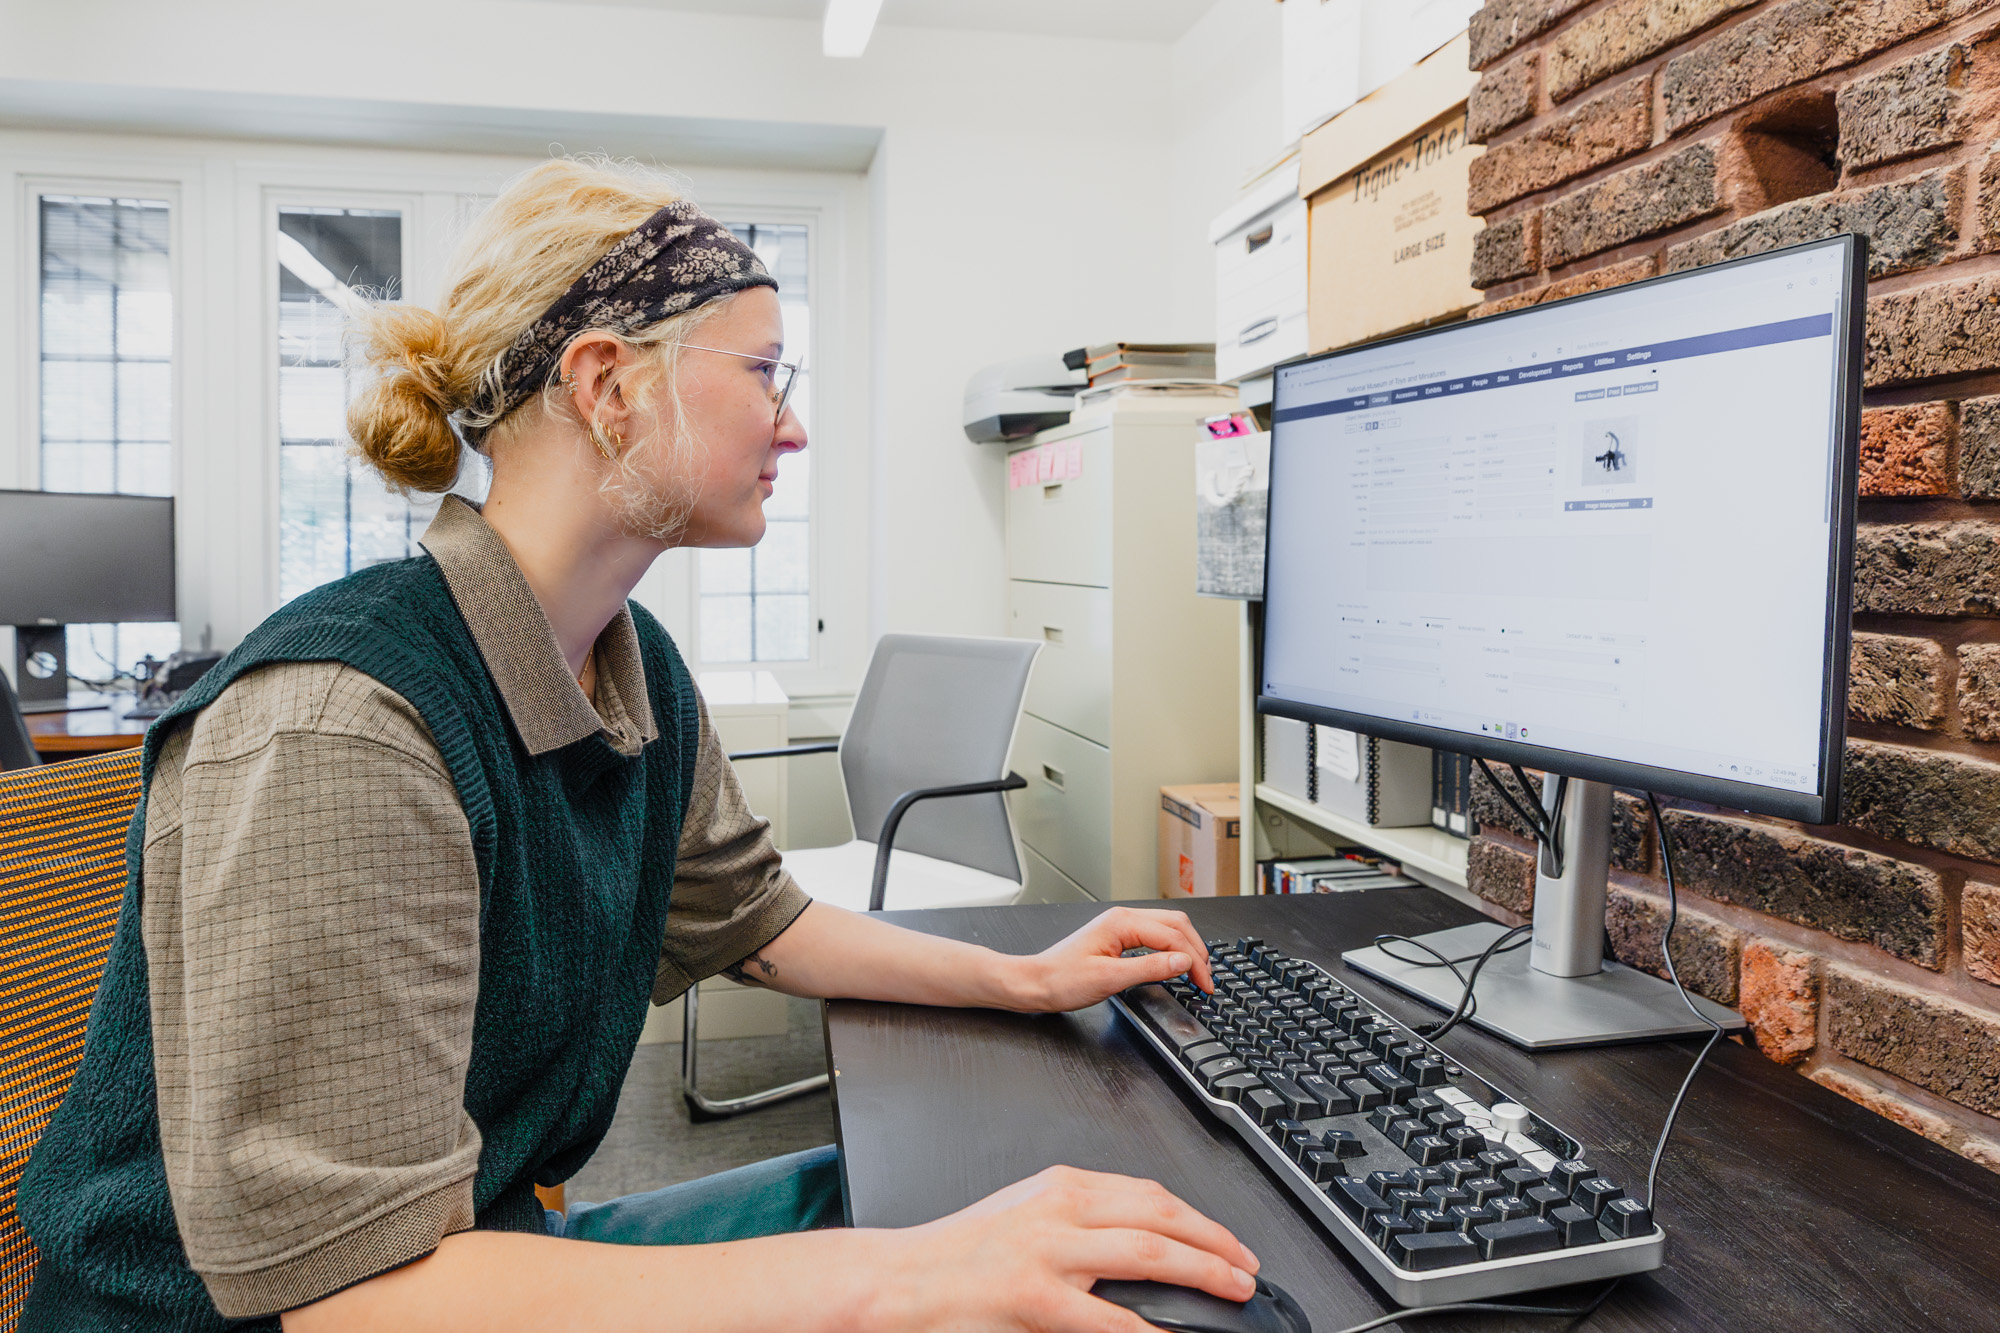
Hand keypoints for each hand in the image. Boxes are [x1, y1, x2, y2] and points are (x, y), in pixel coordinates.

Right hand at [866, 1165, 1257, 1331]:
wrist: (894, 1280)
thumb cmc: (954, 1257)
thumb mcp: (1024, 1217)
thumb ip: (1078, 1224)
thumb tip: (1140, 1243)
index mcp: (1059, 1186)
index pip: (1148, 1193)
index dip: (1199, 1217)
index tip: (1226, 1239)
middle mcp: (1060, 1209)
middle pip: (1161, 1215)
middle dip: (1216, 1241)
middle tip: (1248, 1267)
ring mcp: (1049, 1251)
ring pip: (1151, 1252)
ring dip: (1205, 1271)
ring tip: (1234, 1290)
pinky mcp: (1035, 1296)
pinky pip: (1112, 1316)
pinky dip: (1152, 1328)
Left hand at [1011, 906, 1211, 1012]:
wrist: (1036, 983)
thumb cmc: (1062, 980)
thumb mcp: (1110, 978)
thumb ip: (1150, 967)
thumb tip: (1183, 961)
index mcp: (1122, 922)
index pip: (1173, 937)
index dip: (1194, 961)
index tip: (1204, 984)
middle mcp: (1123, 918)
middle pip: (1176, 925)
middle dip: (1196, 951)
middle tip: (1207, 980)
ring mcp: (1121, 925)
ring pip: (1168, 928)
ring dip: (1187, 948)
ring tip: (1198, 972)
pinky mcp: (1118, 937)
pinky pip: (1155, 936)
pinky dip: (1172, 949)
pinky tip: (1176, 963)